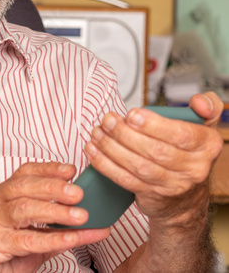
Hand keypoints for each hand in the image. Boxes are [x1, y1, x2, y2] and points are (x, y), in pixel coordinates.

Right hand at [0, 162, 109, 272]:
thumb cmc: (1, 255)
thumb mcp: (32, 239)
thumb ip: (56, 230)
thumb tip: (90, 225)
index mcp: (0, 195)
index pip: (24, 173)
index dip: (48, 169)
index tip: (71, 171)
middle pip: (24, 186)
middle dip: (53, 187)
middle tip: (78, 193)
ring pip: (23, 208)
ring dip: (55, 211)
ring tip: (80, 215)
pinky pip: (25, 239)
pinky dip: (51, 238)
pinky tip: (70, 238)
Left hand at [84, 93, 223, 223]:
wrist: (186, 198)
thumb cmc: (188, 153)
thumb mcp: (203, 127)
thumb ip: (206, 107)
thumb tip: (198, 101)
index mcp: (207, 146)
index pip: (182, 135)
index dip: (154, 125)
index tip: (132, 114)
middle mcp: (194, 168)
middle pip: (156, 151)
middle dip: (125, 133)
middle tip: (107, 120)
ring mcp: (172, 185)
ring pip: (138, 166)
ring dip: (111, 147)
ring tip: (97, 132)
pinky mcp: (151, 196)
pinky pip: (125, 179)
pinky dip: (105, 164)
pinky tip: (93, 150)